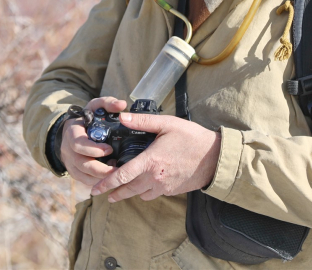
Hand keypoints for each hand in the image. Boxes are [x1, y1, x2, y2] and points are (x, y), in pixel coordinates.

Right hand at [60, 97, 126, 186]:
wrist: (72, 131)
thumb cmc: (86, 118)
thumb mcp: (94, 106)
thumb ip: (107, 103)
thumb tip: (122, 104)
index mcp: (72, 134)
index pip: (78, 145)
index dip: (94, 149)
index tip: (109, 149)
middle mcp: (69, 151)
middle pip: (83, 165)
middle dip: (102, 169)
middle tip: (119, 169)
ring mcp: (71, 163)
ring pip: (85, 176)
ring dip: (102, 178)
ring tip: (118, 173)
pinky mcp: (75, 172)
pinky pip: (86, 181)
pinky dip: (99, 181)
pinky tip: (112, 177)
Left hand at [90, 112, 220, 202]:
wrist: (215, 157)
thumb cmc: (192, 138)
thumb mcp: (167, 124)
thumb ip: (142, 122)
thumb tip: (122, 117)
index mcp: (150, 161)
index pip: (122, 176)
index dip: (107, 183)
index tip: (96, 187)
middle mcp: (155, 178)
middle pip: (128, 189)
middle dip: (112, 192)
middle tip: (99, 192)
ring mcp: (164, 187)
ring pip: (140, 194)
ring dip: (127, 193)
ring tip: (117, 190)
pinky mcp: (172, 191)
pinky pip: (153, 194)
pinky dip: (143, 192)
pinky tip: (140, 185)